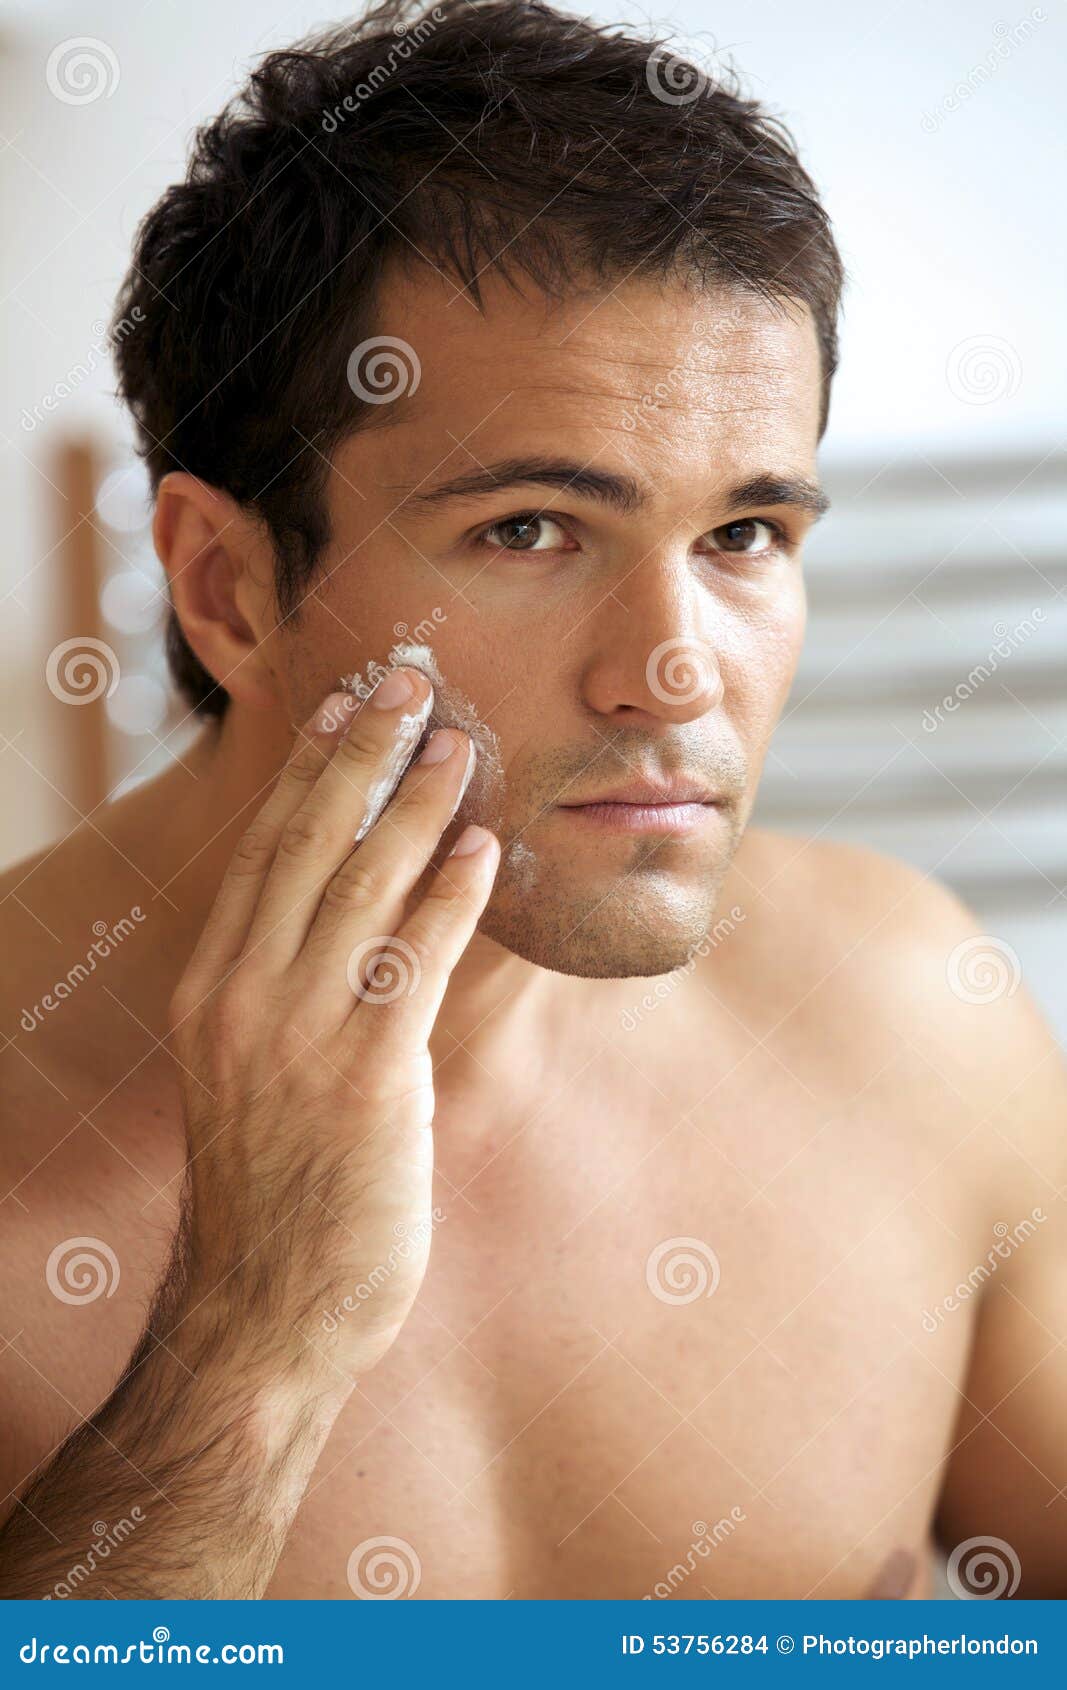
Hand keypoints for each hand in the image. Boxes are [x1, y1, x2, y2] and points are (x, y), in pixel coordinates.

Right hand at [167, 668, 498, 1378]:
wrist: (265, 1312)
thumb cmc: (278, 1193)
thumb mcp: (259, 1076)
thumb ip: (295, 993)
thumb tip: (366, 919)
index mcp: (213, 988)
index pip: (265, 853)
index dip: (310, 771)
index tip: (346, 707)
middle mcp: (243, 996)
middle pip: (307, 845)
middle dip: (362, 754)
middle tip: (408, 681)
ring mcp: (296, 1036)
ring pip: (360, 888)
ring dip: (416, 805)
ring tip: (459, 743)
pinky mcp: (363, 1080)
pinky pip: (411, 964)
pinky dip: (449, 898)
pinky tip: (484, 849)